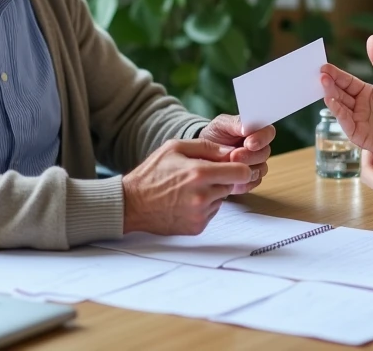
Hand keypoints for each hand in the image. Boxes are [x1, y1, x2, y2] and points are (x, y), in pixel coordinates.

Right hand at [122, 139, 252, 234]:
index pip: (241, 172)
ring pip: (222, 199)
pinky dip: (204, 206)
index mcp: (199, 173)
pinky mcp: (197, 227)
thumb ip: (206, 146)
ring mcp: (200, 214)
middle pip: (232, 185)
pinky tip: (185, 201)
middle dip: (222, 178)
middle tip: (202, 175)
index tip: (231, 165)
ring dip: (212, 193)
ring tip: (189, 188)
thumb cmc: (151, 174)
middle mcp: (202, 196)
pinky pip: (211, 213)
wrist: (131, 204)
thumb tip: (230, 151)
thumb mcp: (174, 148)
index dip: (239, 166)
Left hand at [200, 114, 274, 194]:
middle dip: (249, 156)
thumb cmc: (216, 135)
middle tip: (234, 156)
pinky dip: (242, 182)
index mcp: (257, 131)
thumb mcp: (221, 124)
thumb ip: (235, 123)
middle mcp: (260, 149)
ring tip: (228, 167)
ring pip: (260, 170)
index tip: (249, 143)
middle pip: (264, 153)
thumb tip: (246, 128)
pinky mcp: (251, 180)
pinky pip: (253, 183)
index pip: (269, 133)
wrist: (204, 153)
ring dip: (245, 170)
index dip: (261, 138)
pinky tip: (230, 180)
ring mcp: (257, 165)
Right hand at [320, 35, 372, 154]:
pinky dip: (338, 113)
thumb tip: (372, 37)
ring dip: (331, 96)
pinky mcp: (358, 135)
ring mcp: (357, 121)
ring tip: (325, 85)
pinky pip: (346, 123)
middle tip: (321, 75)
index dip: (335, 74)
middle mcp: (358, 106)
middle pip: (339, 93)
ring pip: (339, 107)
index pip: (346, 81)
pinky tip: (333, 103)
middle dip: (329, 84)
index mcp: (366, 92)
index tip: (324, 66)